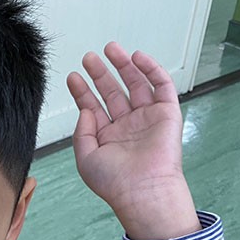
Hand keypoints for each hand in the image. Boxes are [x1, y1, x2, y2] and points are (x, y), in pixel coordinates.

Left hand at [66, 42, 200, 239]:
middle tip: (88, 57)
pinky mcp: (167, 113)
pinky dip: (151, 70)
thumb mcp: (86, 159)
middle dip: (100, 74)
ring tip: (110, 48)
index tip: (73, 76)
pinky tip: (137, 58)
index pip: (93, 108)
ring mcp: (147, 119)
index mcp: (107, 138)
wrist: (143, 190)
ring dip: (123, 65)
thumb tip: (85, 110)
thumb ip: (81, 133)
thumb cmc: (114, 181)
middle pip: (112, 92)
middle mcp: (127, 126)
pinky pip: (161, 86)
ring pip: (135, 84)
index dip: (83, 91)